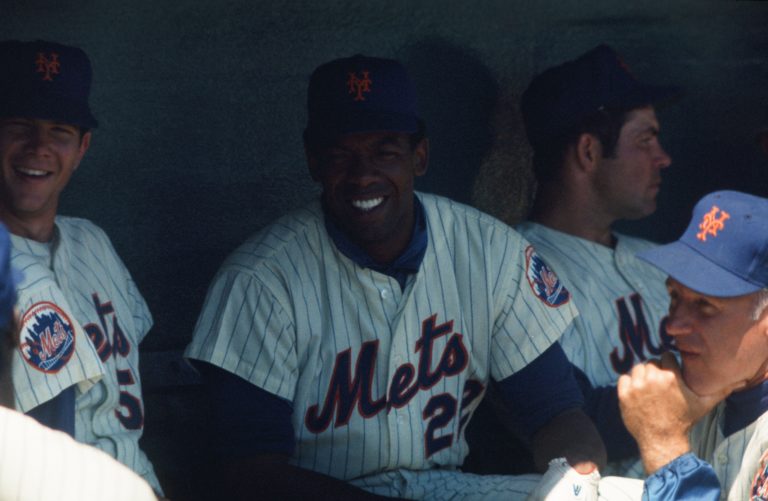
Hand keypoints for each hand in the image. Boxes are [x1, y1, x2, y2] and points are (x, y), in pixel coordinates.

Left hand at [617, 353, 729, 472]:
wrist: (662, 440)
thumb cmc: (684, 421)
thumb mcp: (703, 404)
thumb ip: (718, 390)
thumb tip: (737, 380)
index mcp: (671, 377)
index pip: (666, 355)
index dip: (668, 364)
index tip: (669, 372)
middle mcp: (653, 379)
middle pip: (650, 362)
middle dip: (655, 370)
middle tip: (658, 383)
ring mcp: (637, 386)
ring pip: (637, 368)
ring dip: (642, 375)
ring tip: (648, 388)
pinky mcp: (624, 394)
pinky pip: (623, 378)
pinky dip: (628, 384)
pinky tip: (637, 393)